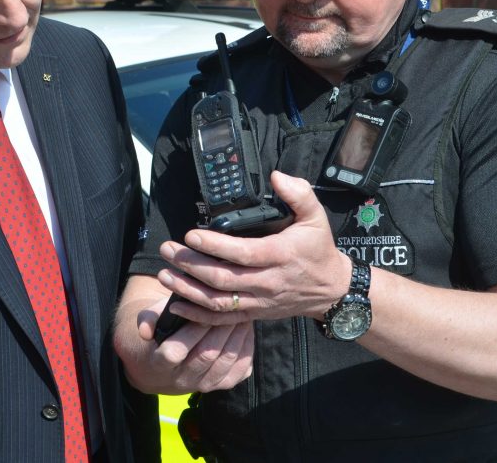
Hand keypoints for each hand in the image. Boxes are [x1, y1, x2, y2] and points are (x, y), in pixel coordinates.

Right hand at [113, 277, 253, 394]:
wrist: (161, 365)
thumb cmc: (158, 333)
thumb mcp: (147, 322)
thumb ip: (145, 320)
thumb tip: (145, 331)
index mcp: (160, 364)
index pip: (176, 351)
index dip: (191, 331)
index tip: (204, 310)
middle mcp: (182, 379)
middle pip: (206, 356)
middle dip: (221, 329)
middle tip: (232, 307)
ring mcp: (203, 386)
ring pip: (225, 362)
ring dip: (237, 337)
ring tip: (243, 315)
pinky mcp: (220, 386)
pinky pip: (239, 371)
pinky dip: (247, 350)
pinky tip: (247, 331)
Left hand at [156, 171, 351, 324]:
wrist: (332, 290)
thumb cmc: (319, 250)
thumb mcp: (316, 217)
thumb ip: (299, 193)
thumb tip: (277, 177)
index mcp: (280, 255)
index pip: (243, 253)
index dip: (214, 245)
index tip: (191, 235)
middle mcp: (267, 281)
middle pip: (223, 278)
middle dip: (191, 265)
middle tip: (168, 251)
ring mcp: (259, 301)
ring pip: (218, 301)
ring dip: (188, 290)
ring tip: (165, 275)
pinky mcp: (254, 313)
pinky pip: (223, 319)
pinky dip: (197, 316)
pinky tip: (176, 305)